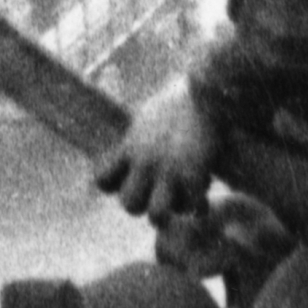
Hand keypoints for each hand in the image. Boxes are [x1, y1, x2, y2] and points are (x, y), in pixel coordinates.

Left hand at [91, 77, 222, 223]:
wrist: (205, 90)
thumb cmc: (182, 96)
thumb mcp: (148, 116)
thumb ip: (140, 134)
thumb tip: (139, 136)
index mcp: (131, 147)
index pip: (102, 181)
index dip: (115, 186)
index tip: (131, 179)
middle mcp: (144, 162)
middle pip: (129, 204)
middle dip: (144, 205)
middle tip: (160, 193)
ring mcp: (168, 171)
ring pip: (156, 216)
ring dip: (172, 212)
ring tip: (182, 201)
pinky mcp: (193, 175)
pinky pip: (192, 208)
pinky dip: (199, 208)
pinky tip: (204, 199)